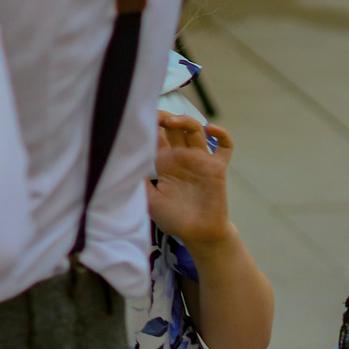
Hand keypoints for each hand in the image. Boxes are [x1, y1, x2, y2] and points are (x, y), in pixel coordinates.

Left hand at [146, 113, 233, 248]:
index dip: (150, 125)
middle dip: (165, 117)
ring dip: (185, 121)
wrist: (198, 234)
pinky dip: (222, 135)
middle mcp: (182, 157)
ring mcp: (200, 160)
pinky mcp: (217, 168)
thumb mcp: (149, 200)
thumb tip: (123, 164)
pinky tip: (212, 129)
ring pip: (195, 130)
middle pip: (174, 127)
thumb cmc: (173, 218)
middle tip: (154, 115)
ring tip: (172, 121)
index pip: (156, 136)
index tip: (138, 118)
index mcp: (164, 162)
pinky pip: (225, 147)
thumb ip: (140, 182)